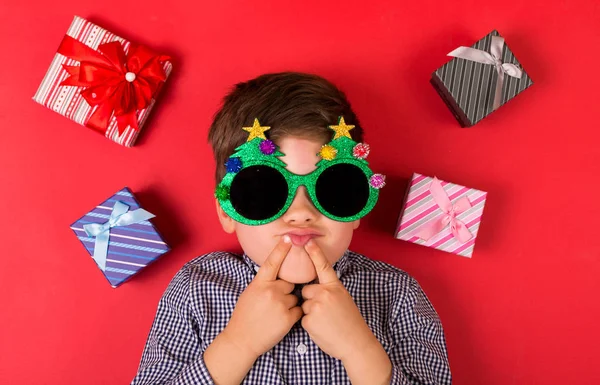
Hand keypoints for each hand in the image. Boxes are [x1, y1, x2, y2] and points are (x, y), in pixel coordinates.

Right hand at [221, 236, 302, 358]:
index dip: (280, 249)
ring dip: (289, 304)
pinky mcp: (288, 318)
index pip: (271, 262)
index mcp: (259, 283)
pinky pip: (298, 311)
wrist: (242, 340)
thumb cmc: (244, 316)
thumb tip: (275, 275)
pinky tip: (280, 321)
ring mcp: (280, 304)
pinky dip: (293, 316)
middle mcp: (271, 291)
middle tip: (273, 303)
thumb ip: (263, 283)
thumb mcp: (250, 293)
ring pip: (295, 297)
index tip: (288, 238)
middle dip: (285, 291)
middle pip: (289, 283)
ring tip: (275, 314)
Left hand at [301, 240, 380, 360]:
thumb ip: (330, 290)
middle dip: (311, 299)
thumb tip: (315, 286)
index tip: (308, 241)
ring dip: (310, 313)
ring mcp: (316, 306)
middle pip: (306, 290)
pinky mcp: (308, 320)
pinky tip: (321, 329)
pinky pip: (302, 318)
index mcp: (335, 287)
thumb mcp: (344, 299)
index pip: (323, 266)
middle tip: (325, 312)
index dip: (315, 253)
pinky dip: (309, 325)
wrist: (355, 343)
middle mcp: (325, 293)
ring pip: (303, 305)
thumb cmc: (350, 322)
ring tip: (325, 322)